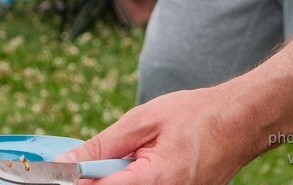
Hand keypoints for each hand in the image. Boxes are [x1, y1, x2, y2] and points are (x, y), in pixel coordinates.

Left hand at [55, 84, 272, 184]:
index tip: (51, 174)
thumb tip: (66, 162)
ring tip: (124, 156)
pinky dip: (129, 178)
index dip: (74, 182)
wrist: (240, 121)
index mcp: (156, 181)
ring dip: (113, 178)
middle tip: (89, 161)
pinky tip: (137, 163)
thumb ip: (103, 146)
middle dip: (93, 179)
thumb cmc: (195, 115)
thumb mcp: (144, 119)